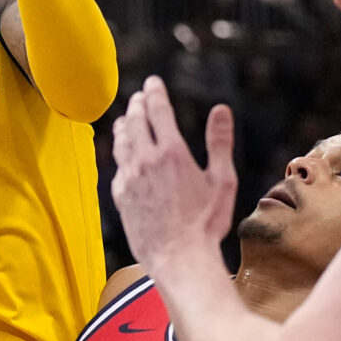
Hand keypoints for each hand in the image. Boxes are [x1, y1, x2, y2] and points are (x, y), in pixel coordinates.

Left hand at [111, 78, 236, 275]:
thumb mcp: (222, 180)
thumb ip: (219, 142)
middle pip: (135, 122)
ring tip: (126, 118)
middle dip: (137, 105)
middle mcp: (145, 161)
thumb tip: (221, 109)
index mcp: (172, 152)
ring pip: (121, 143)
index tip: (153, 82)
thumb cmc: (206, 223)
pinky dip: (120, 154)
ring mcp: (129, 179)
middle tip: (139, 97)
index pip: (158, 111)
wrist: (178, 257)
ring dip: (124, 125)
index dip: (155, 93)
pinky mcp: (120, 197)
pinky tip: (124, 155)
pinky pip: (118, 167)